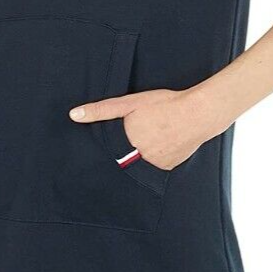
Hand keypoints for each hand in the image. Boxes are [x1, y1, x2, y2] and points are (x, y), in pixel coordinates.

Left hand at [68, 86, 211, 171]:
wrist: (198, 113)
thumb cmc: (164, 104)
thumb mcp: (130, 103)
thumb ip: (101, 110)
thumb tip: (74, 115)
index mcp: (126, 144)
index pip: (107, 155)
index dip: (108, 149)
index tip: (112, 146)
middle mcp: (138, 160)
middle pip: (123, 161)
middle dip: (125, 152)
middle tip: (138, 136)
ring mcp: (154, 167)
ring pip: (139, 165)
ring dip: (140, 156)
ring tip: (151, 138)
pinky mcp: (168, 169)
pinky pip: (155, 167)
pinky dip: (155, 158)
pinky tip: (161, 144)